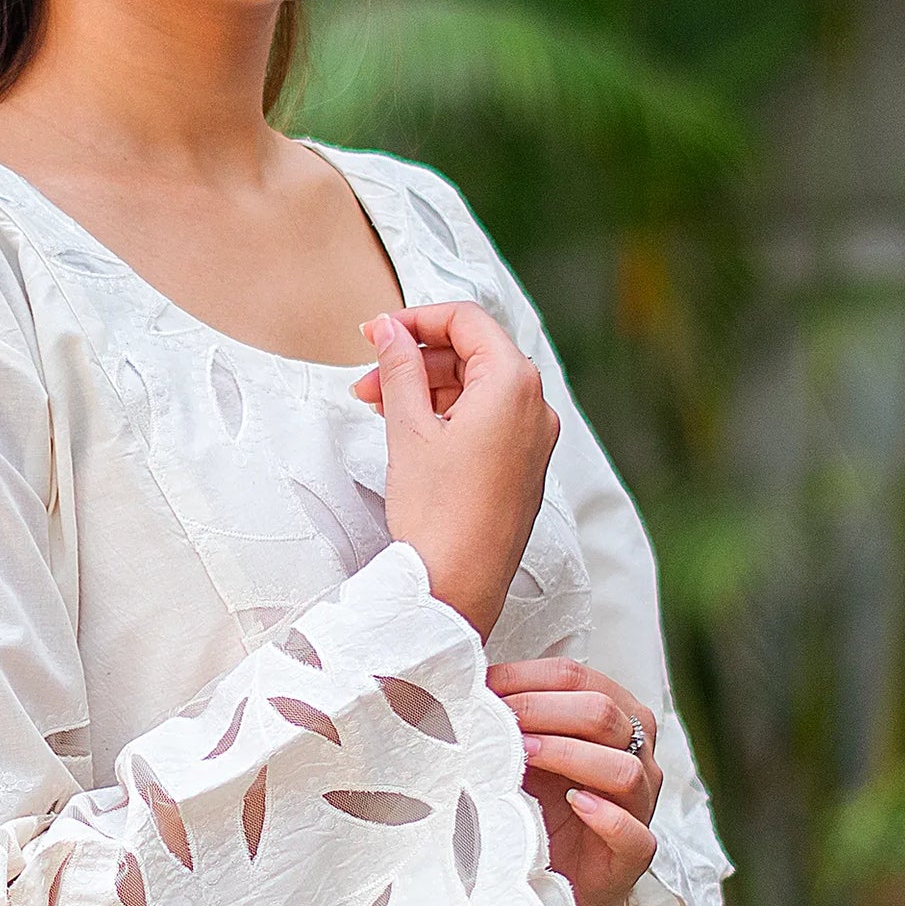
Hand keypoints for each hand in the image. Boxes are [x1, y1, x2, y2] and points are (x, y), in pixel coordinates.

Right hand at [351, 305, 558, 642]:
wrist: (457, 585)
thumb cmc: (438, 514)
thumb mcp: (408, 428)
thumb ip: (400, 367)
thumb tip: (389, 330)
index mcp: (514, 384)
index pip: (466, 321)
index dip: (416, 320)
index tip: (376, 334)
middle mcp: (536, 406)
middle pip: (474, 353)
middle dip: (417, 361)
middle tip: (368, 383)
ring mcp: (535, 438)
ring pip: (479, 388)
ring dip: (430, 389)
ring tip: (382, 411)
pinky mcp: (525, 466)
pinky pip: (490, 420)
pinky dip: (451, 416)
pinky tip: (413, 434)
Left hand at [487, 660, 660, 905]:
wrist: (547, 884)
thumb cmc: (532, 809)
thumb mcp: (516, 756)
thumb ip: (504, 720)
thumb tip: (454, 684)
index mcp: (610, 719)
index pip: (577, 678)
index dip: (526, 678)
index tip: (480, 688)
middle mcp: (635, 756)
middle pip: (605, 713)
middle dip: (543, 710)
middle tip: (497, 720)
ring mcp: (640, 806)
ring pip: (624, 768)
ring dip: (569, 754)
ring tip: (524, 755)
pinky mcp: (634, 855)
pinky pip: (634, 833)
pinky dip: (606, 816)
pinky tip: (573, 804)